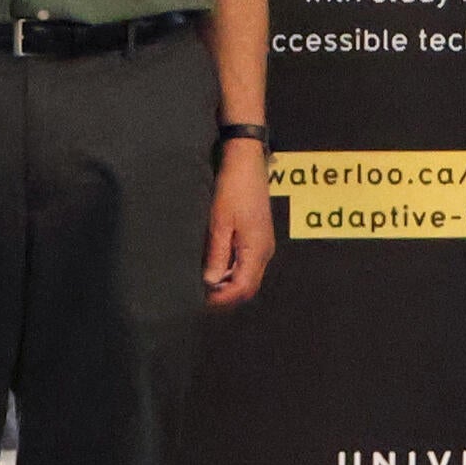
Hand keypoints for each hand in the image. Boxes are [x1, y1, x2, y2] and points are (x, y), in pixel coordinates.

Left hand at [204, 139, 276, 306]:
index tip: (201, 300)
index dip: (222, 298)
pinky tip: (215, 269)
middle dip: (226, 296)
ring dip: (228, 285)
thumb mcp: (220, 222)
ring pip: (248, 277)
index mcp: (257, 249)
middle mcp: (264, 251)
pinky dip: (232, 273)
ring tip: (204, 285)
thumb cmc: (233, 189)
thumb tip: (210, 282)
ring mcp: (263, 245)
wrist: (246, 163)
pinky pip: (247, 265)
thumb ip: (216, 254)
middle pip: (248, 287)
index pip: (242, 287)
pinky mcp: (258, 238)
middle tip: (201, 297)